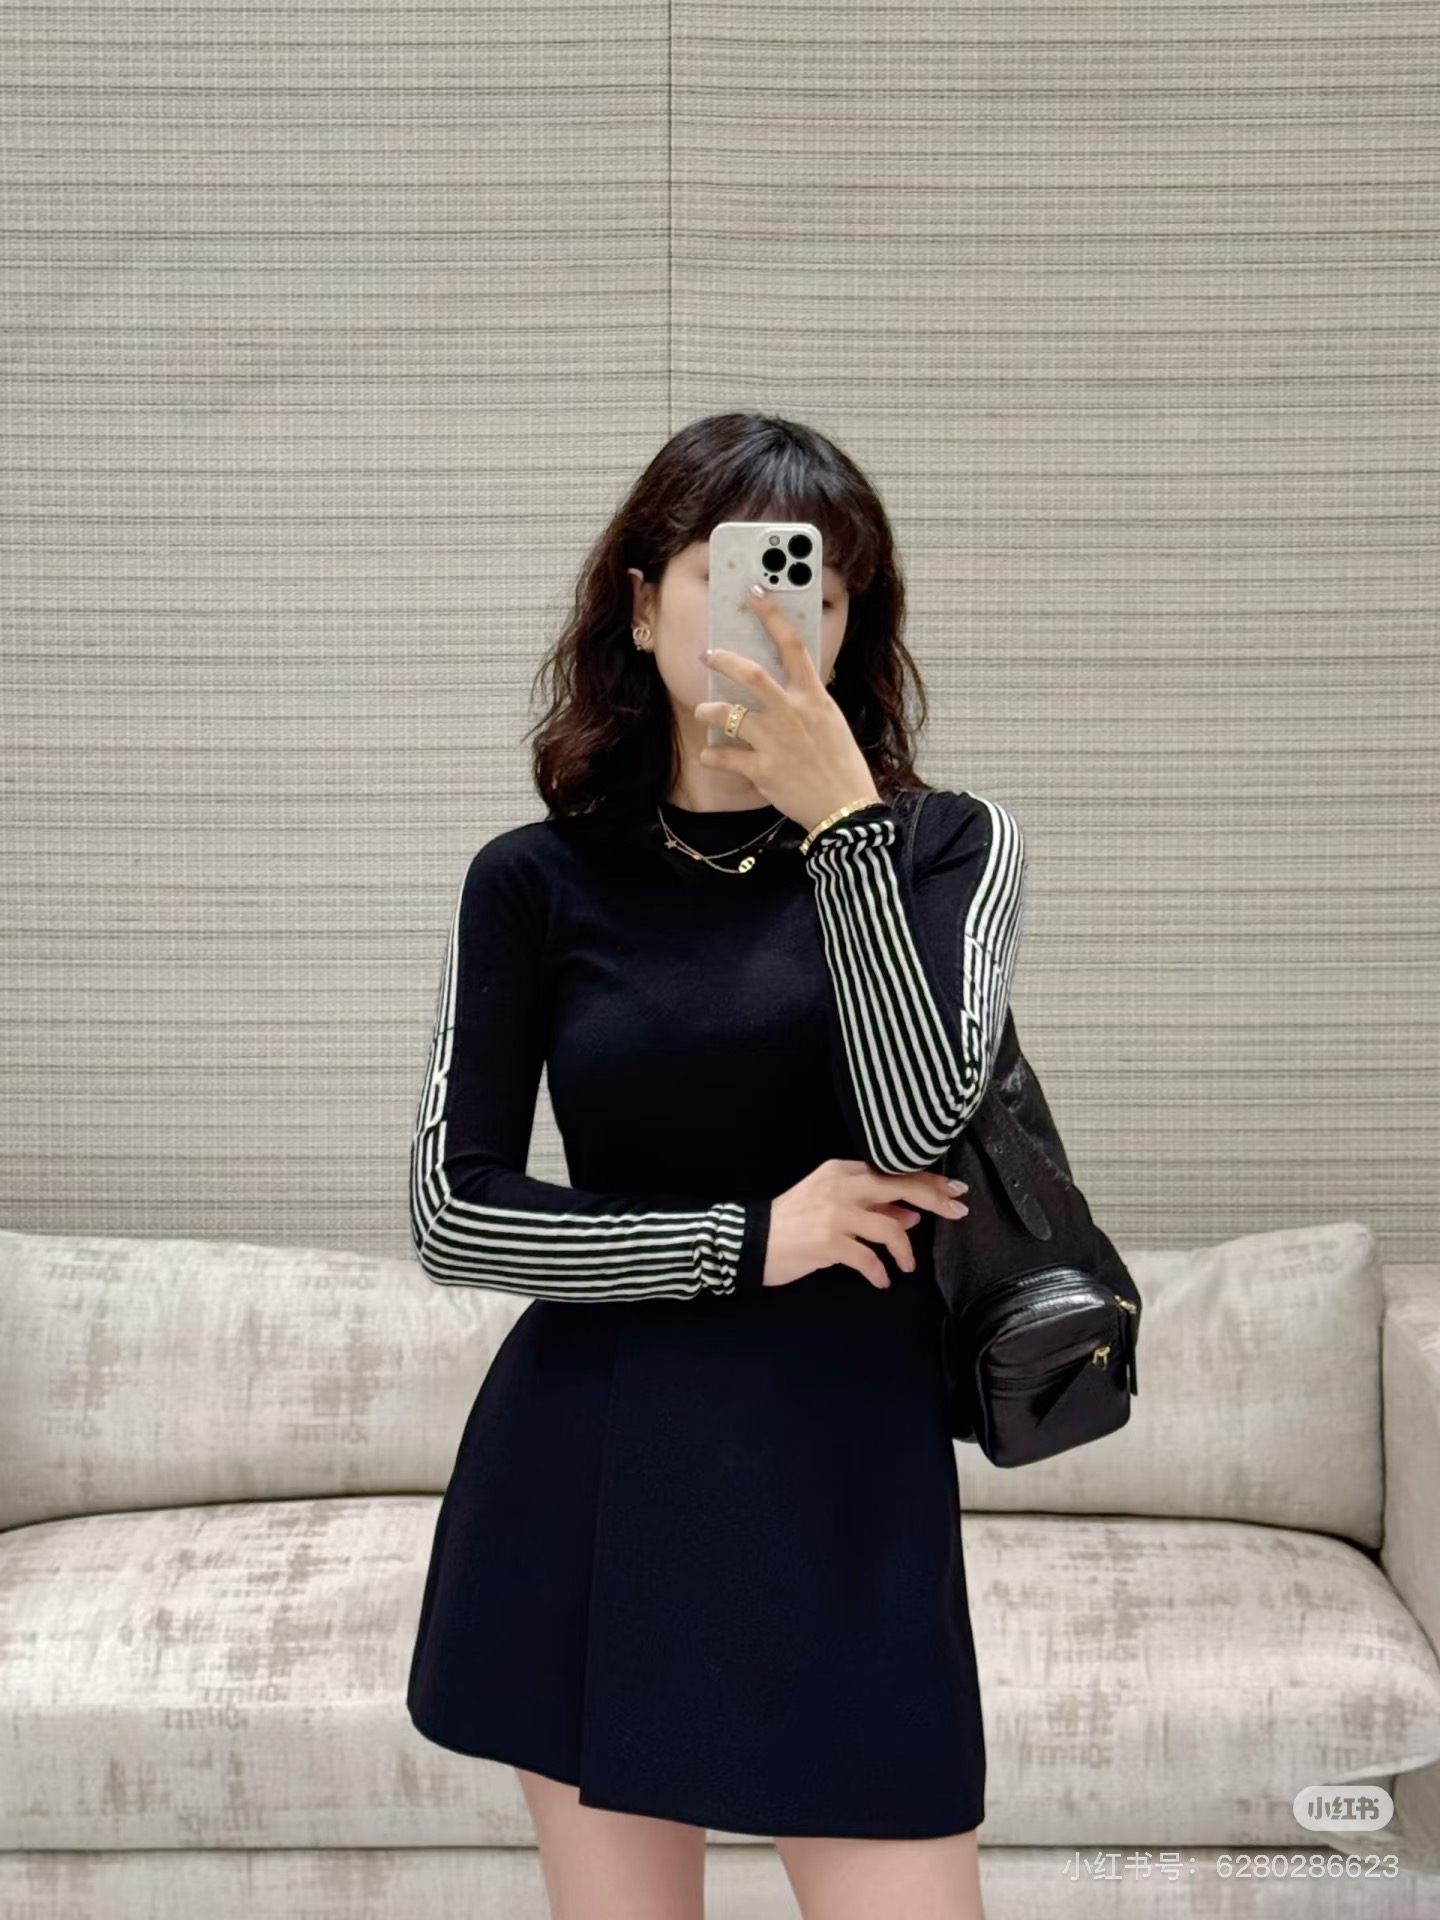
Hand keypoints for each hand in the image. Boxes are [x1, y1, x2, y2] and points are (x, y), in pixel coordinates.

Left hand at [695, 586, 880, 835]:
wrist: (846, 808)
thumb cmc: (841, 764)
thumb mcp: (832, 722)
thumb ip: (808, 702)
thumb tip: (788, 688)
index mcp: (814, 697)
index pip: (793, 645)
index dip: (772, 615)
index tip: (755, 593)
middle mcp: (792, 713)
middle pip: (750, 674)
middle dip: (723, 660)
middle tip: (707, 656)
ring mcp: (775, 741)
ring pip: (728, 715)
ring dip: (709, 711)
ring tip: (703, 712)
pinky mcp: (762, 770)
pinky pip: (724, 757)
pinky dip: (712, 756)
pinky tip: (708, 756)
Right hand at [762, 1158, 968, 1290]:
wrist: (753, 1240)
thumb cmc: (794, 1221)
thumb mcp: (833, 1205)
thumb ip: (873, 1208)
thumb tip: (914, 1213)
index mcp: (843, 1171)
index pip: (894, 1171)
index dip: (929, 1181)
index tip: (955, 1191)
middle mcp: (841, 1186)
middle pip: (899, 1187)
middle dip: (934, 1199)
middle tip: (957, 1213)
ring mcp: (835, 1214)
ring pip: (889, 1228)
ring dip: (904, 1251)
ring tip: (906, 1266)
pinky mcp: (828, 1242)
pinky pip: (868, 1259)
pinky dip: (879, 1272)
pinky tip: (882, 1280)